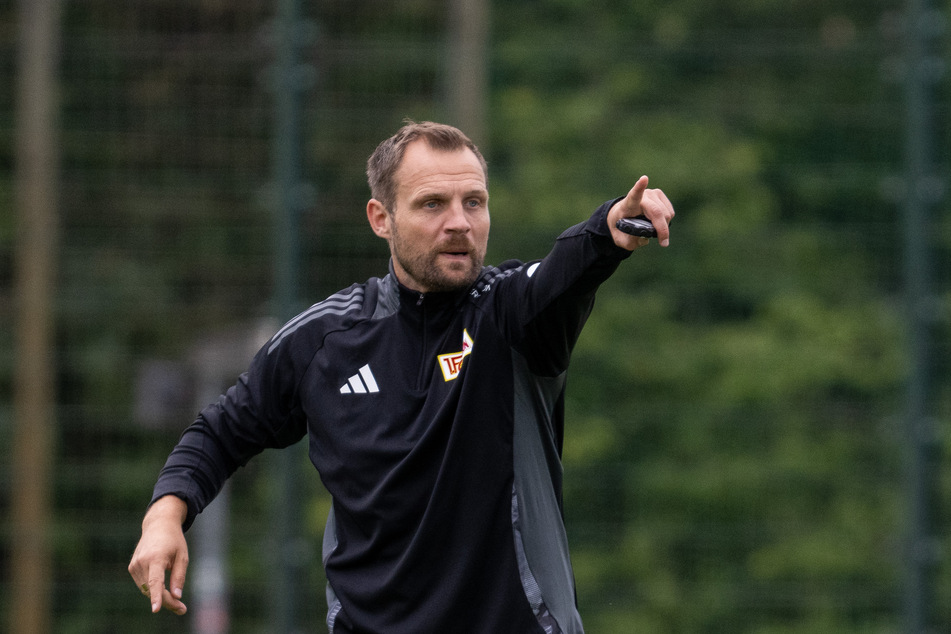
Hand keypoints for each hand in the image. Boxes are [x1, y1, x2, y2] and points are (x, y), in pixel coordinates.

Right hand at [128, 495, 188, 614]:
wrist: (158, 525)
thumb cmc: (174, 540)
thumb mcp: (183, 556)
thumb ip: (179, 576)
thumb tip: (176, 596)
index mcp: (156, 557)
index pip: (155, 580)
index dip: (156, 596)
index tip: (156, 609)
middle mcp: (142, 561)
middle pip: (153, 589)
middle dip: (167, 601)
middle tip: (182, 609)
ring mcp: (134, 565)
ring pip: (147, 589)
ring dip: (160, 597)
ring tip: (176, 599)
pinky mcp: (132, 567)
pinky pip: (143, 584)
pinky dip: (153, 589)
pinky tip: (162, 584)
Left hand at [607, 175, 675, 250]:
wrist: (622, 215)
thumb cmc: (621, 227)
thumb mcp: (621, 240)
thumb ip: (631, 242)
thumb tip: (645, 238)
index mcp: (628, 204)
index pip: (634, 195)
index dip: (639, 187)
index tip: (644, 179)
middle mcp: (641, 196)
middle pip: (657, 212)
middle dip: (662, 229)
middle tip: (663, 243)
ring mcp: (652, 193)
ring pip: (666, 214)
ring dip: (664, 226)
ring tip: (654, 230)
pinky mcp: (660, 194)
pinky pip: (670, 212)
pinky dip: (667, 221)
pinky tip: (657, 222)